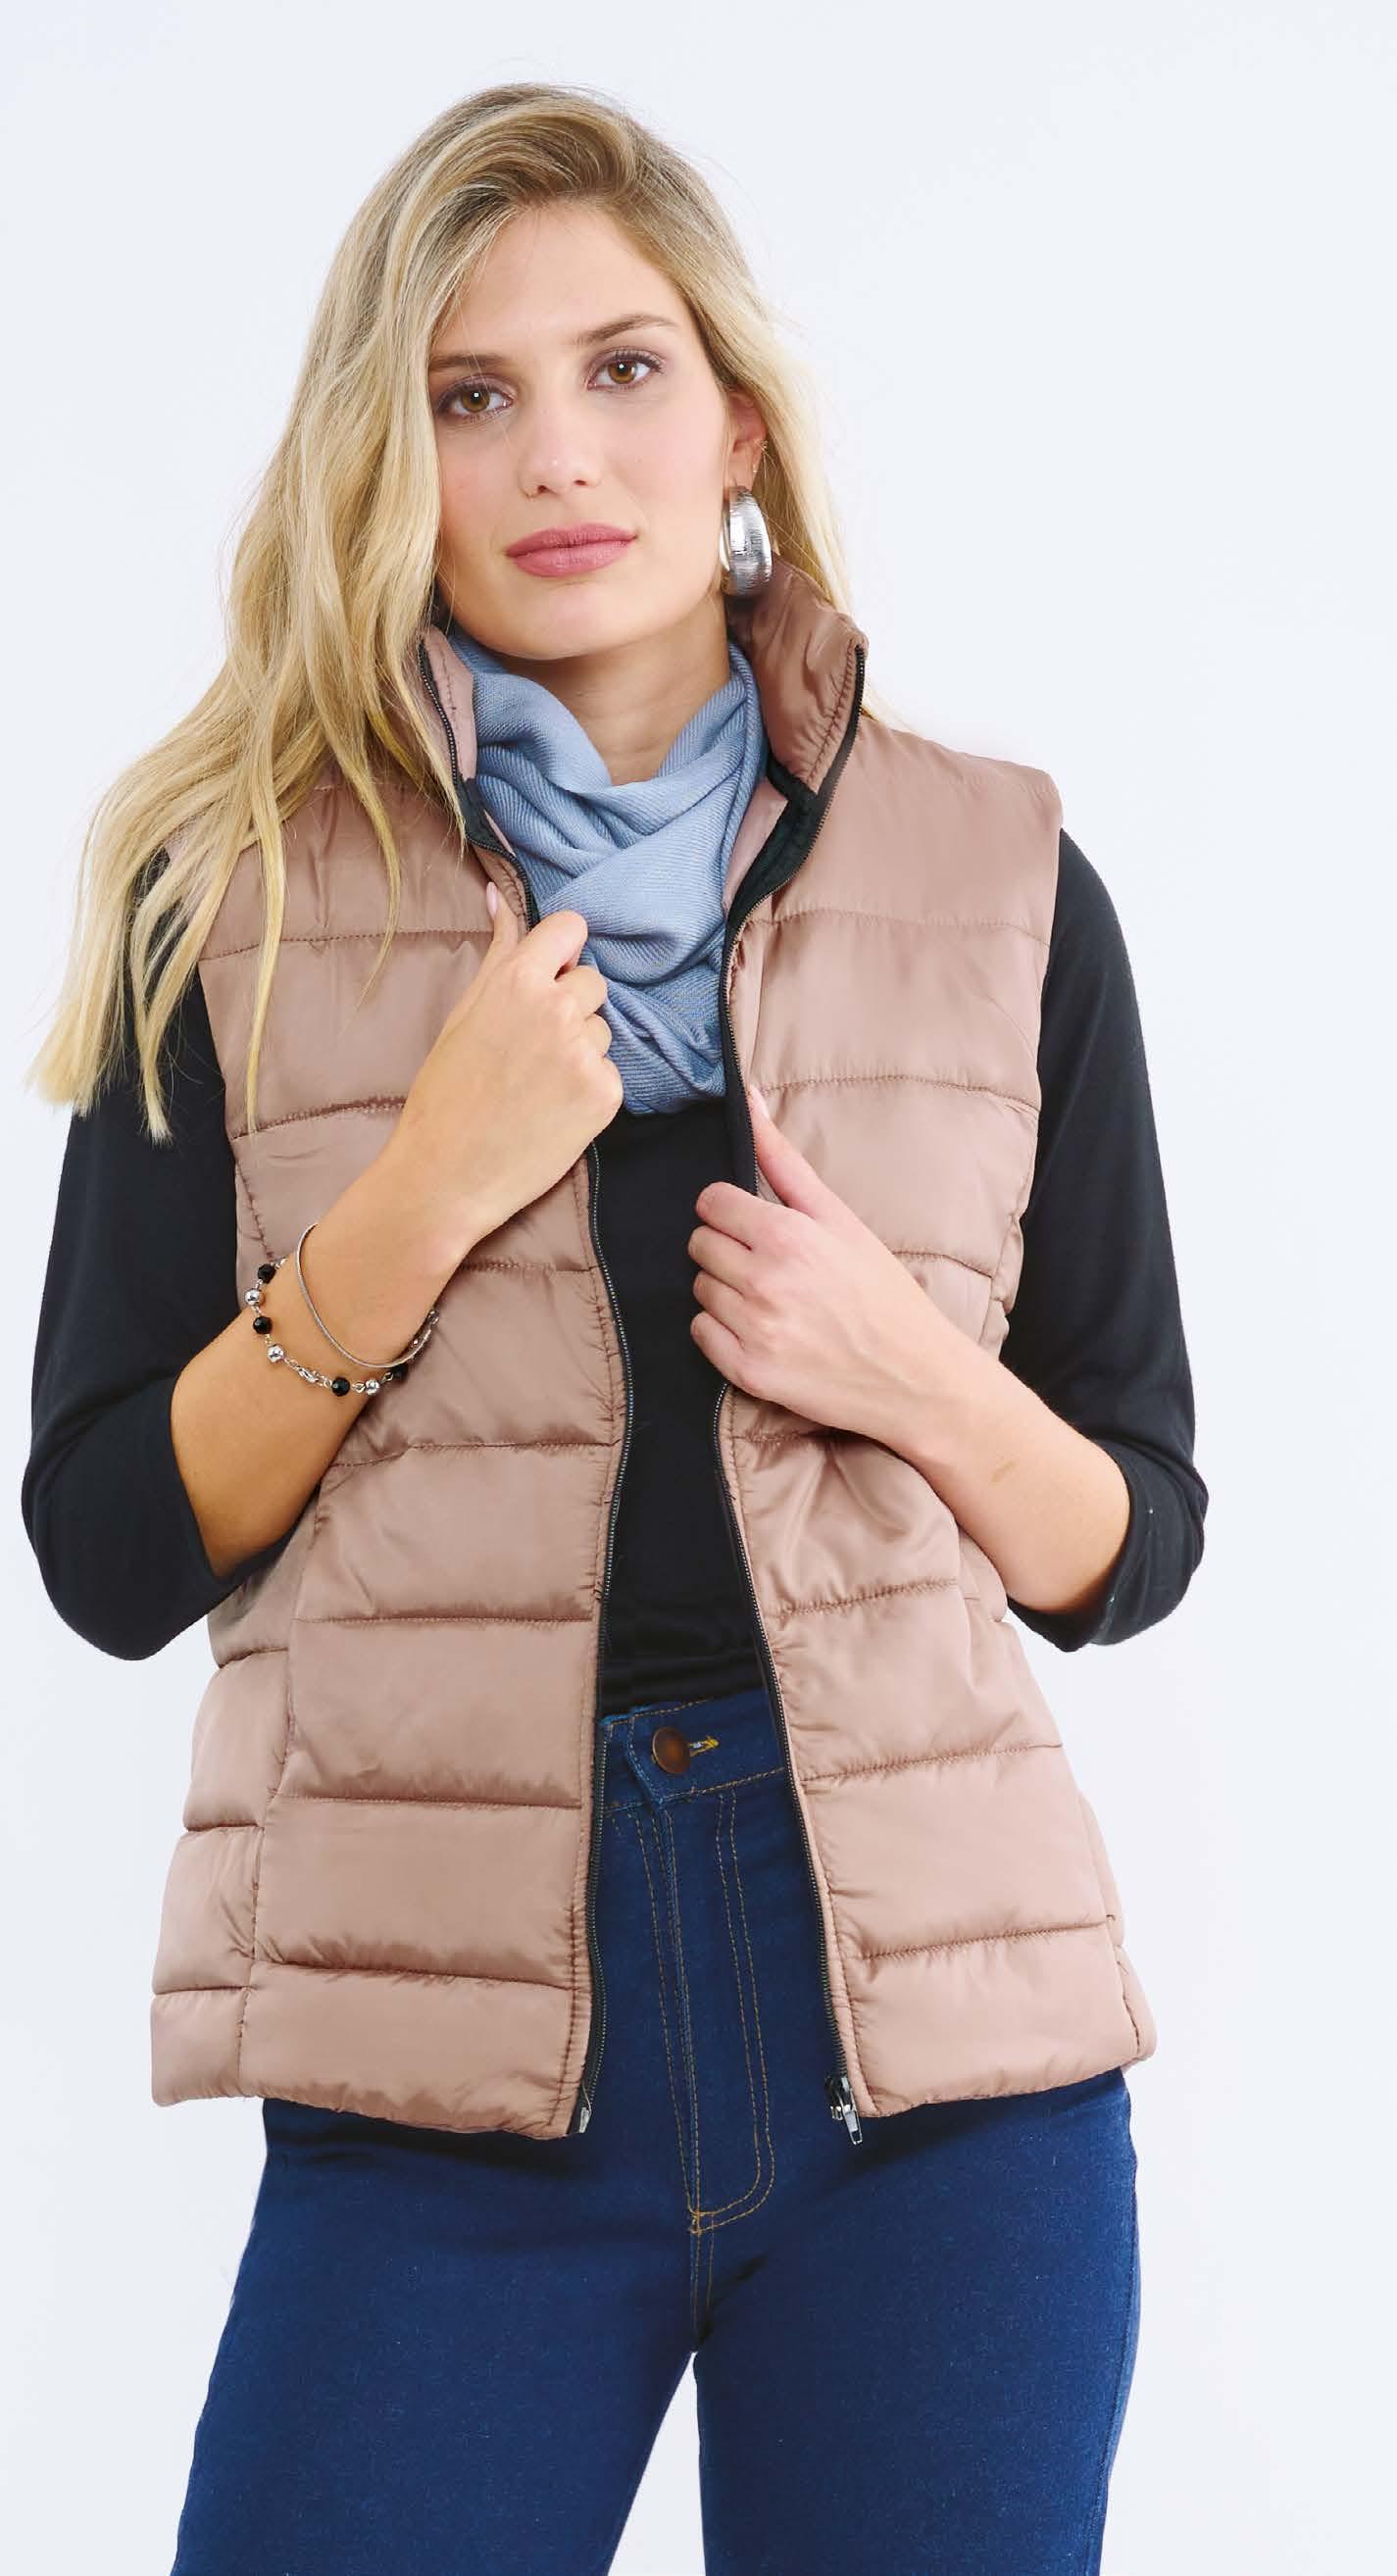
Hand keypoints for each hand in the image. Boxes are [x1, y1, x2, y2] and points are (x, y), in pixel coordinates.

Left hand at [687, 1083, 963, 1436]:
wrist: (914, 1376)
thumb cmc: (881, 1291)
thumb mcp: (840, 1218)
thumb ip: (785, 1161)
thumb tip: (746, 1098)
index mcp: (786, 1235)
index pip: (710, 1203)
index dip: (730, 1213)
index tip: (754, 1227)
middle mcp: (763, 1280)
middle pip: (699, 1245)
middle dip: (726, 1251)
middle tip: (768, 1267)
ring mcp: (753, 1329)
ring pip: (699, 1290)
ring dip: (726, 1292)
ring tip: (773, 1302)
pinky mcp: (747, 1371)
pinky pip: (701, 1334)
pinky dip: (721, 1332)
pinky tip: (762, 1332)